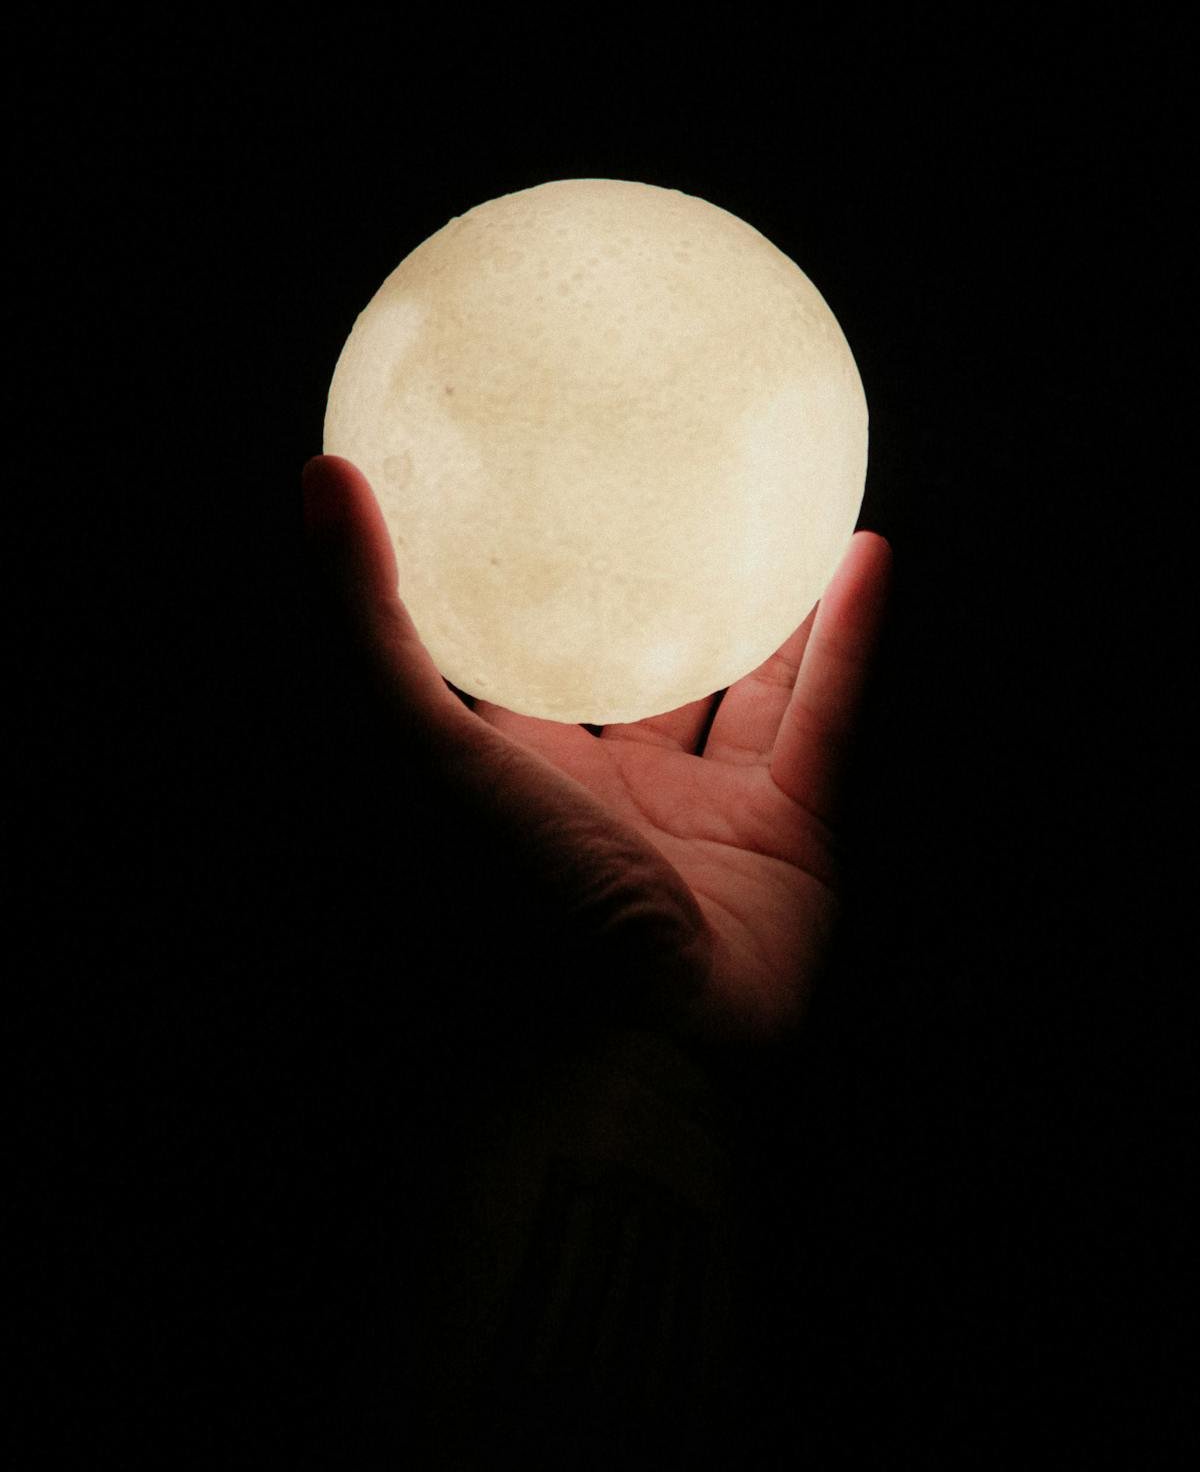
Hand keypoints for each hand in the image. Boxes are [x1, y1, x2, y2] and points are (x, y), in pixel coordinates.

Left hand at [302, 454, 891, 1045]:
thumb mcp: (414, 740)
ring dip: (770, 610)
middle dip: (659, 602)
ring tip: (789, 515)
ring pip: (745, 691)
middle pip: (640, 675)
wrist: (626, 1041)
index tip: (542, 495)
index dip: (530, 588)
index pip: (520, 664)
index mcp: (509, 777)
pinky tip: (866, 554)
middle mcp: (602, 797)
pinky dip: (848, 643)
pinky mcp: (789, 842)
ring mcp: (702, 822)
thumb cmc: (504, 898)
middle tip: (679, 500)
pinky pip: (824, 722)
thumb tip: (321, 478)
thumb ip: (372, 616)